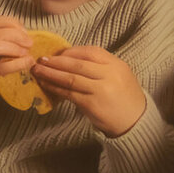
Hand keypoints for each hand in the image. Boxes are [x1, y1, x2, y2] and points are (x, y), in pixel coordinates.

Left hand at [31, 45, 146, 136]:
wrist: (136, 121)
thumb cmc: (124, 97)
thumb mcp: (119, 75)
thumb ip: (100, 66)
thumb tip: (69, 59)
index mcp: (116, 65)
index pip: (90, 51)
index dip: (71, 51)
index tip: (57, 53)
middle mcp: (110, 75)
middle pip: (78, 64)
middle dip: (56, 61)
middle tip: (41, 59)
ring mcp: (101, 90)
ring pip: (71, 78)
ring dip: (51, 73)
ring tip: (37, 70)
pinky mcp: (92, 105)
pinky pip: (69, 93)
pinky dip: (55, 88)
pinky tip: (46, 85)